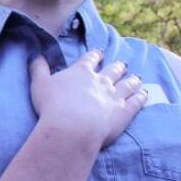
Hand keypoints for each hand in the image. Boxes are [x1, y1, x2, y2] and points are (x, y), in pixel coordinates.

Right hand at [30, 50, 146, 148]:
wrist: (71, 127)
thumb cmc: (52, 106)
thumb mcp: (39, 84)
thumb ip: (38, 68)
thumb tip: (35, 54)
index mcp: (81, 71)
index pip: (91, 59)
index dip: (95, 55)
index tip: (99, 53)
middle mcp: (101, 80)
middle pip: (113, 70)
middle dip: (118, 67)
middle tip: (122, 64)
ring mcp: (115, 95)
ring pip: (128, 84)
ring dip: (132, 80)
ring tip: (137, 78)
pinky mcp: (124, 112)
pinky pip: (136, 101)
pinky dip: (141, 96)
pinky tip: (144, 94)